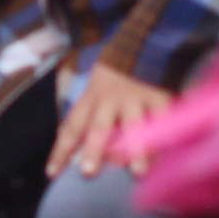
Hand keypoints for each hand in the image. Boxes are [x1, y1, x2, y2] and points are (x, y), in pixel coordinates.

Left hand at [53, 63, 176, 177]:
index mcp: (91, 99)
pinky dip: (165, 136)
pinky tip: (166, 155)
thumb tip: (67, 143)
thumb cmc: (114, 76)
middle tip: (88, 171)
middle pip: (99, 127)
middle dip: (93, 149)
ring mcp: (136, 99)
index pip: (72, 127)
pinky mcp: (159, 98)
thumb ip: (85, 116)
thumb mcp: (93, 90)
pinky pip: (163, 119)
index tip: (51, 173)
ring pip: (134, 125)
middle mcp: (110, 101)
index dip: (61, 150)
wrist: (143, 44)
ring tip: (137, 172)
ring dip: (136, 149)